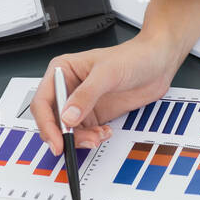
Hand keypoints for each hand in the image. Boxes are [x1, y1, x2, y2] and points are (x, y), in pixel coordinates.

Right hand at [29, 36, 176, 154]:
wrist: (157, 63)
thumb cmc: (132, 57)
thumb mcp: (107, 74)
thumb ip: (86, 95)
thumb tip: (67, 117)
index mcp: (62, 70)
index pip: (42, 101)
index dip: (46, 124)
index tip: (56, 141)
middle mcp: (68, 88)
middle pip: (52, 119)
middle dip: (64, 134)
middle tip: (81, 142)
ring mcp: (80, 103)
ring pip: (67, 130)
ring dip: (80, 138)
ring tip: (98, 136)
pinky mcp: (94, 114)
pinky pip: (84, 133)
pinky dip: (92, 137)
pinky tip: (105, 132)